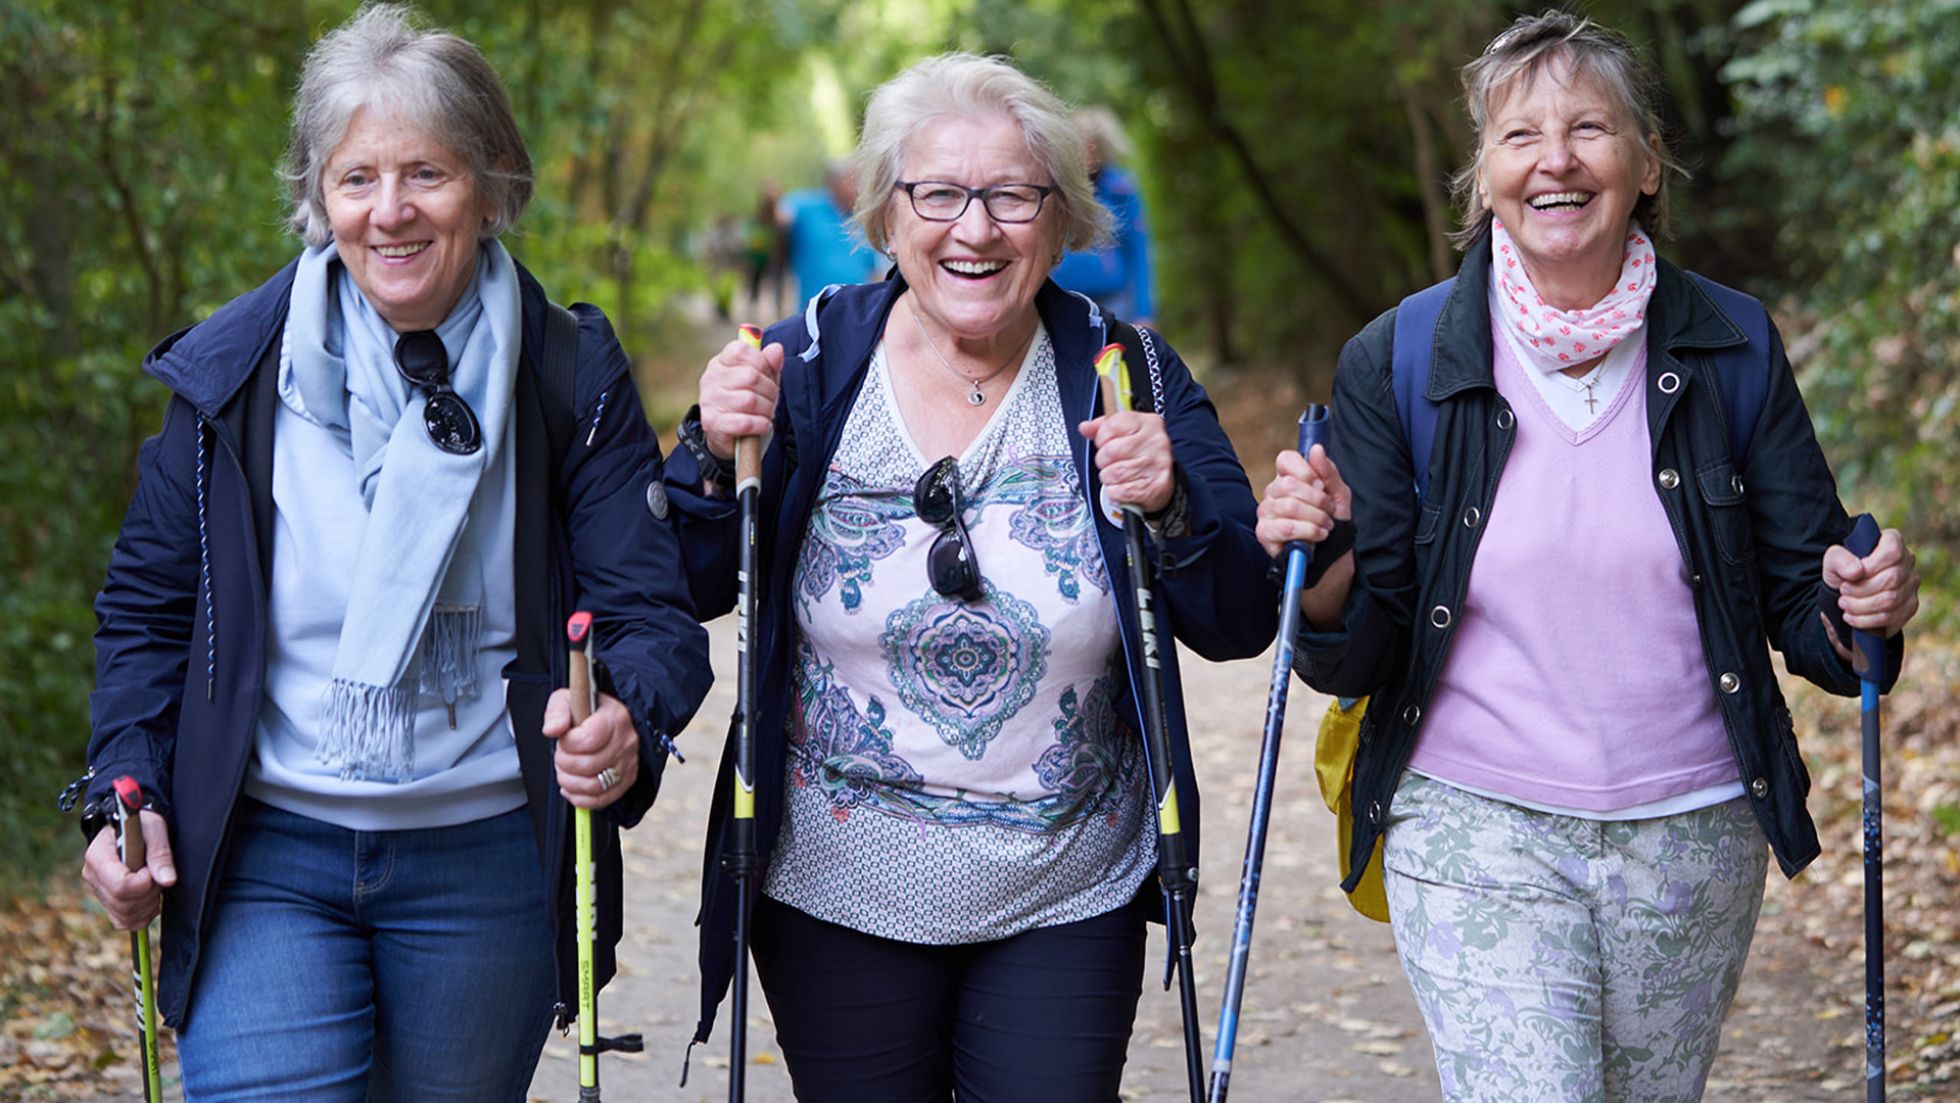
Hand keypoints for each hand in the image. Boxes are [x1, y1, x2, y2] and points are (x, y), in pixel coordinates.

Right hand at [80, 810, 174, 930]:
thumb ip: (160, 853)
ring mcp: (99, 892)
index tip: (153, 870)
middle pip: (123, 904)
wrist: (133, 830)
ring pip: (125, 916)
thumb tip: (167, 880)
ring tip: (154, 883)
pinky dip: (142, 915)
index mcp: (98, 856)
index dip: (144, 883)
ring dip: (148, 905)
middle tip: (157, 874)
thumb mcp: (154, 828)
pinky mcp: (108, 903)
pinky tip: (150, 897)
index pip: (119, 885)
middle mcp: (93, 876)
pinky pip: (124, 922)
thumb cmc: (142, 826)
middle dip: (149, 893)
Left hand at [543, 689, 640, 809]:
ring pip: (594, 786)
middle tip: (562, 754)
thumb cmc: (587, 712)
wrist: (609, 722)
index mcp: (615, 718)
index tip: (564, 738)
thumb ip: (557, 712)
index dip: (568, 743)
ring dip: (570, 781)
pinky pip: (600, 800)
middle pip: (589, 765)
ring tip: (565, 771)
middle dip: (565, 763)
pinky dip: (580, 798)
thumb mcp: (568, 700)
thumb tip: (552, 730)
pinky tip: (572, 786)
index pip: (589, 739)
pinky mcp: (626, 782)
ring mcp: (628, 764)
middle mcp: (626, 742)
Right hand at [699, 335, 784, 460]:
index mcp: (720, 363)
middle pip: (750, 376)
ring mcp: (709, 402)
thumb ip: (769, 364)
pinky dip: (761, 424)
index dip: (761, 361)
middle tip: (771, 399)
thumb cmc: (747, 404)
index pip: (740, 350)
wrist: (731, 438)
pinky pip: (745, 422)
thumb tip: (776, 349)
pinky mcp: (714, 424)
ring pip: (750, 400)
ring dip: (766, 409)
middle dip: (769, 390)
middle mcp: (710, 379)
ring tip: (766, 413)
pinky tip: (762, 425)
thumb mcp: (762, 381)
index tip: (767, 374)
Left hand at [1078, 410, 1173, 513]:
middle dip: (1103, 461)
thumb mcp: (1125, 434)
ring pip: (1113, 473)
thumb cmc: (1141, 456)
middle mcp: (1156, 442)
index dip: (1101, 438)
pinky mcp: (1155, 487)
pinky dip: (1115, 493)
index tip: (1105, 444)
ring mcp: (1157, 465)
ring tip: (1118, 476)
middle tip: (1111, 464)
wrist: (1163, 482)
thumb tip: (1085, 427)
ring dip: (1109, 479)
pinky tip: (1123, 487)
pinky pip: (1120, 491)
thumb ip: (1103, 428)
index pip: (1111, 426)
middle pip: (1110, 451)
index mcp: (1148, 423)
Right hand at [1255, 445, 1349, 559]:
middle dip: (1318, 499)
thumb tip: (1316, 449)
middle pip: (1290, 484)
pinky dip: (1307, 531)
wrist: (1331, 556)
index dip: (1305, 470)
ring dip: (1316, 517)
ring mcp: (1266, 513)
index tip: (1321, 484)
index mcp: (1288, 478)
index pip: (1286, 459)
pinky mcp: (1264, 533)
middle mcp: (1273, 493)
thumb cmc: (1332, 523)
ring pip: (1290, 506)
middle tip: (1328, 511)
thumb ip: (1329, 472)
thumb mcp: (1338, 495)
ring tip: (1326, 526)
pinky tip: (1317, 536)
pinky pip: (1285, 527)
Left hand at [1820, 527, 1919, 660]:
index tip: (1851, 575)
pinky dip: (1867, 620)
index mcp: (1893, 542)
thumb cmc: (1842, 571)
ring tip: (1844, 603)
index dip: (1871, 566)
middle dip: (1860, 590)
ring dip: (1861, 606)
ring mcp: (1912, 585)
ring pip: (1891, 600)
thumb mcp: (1833, 560)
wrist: (1845, 593)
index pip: (1892, 551)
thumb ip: (1840, 559)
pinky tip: (1852, 617)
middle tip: (1843, 591)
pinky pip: (1892, 617)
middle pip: (1891, 579)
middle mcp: (1908, 562)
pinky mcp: (1909, 606)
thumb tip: (1856, 571)